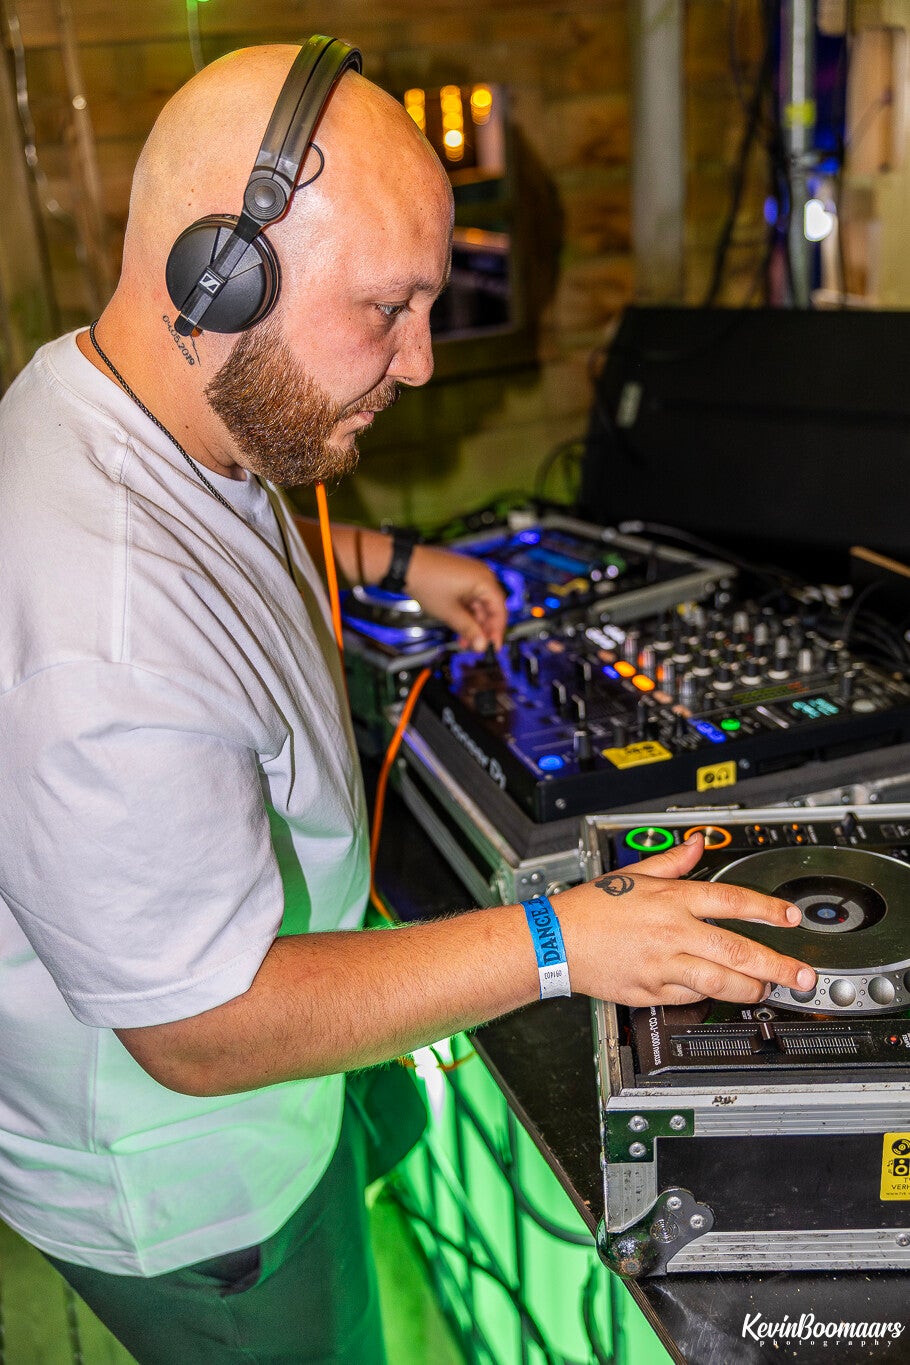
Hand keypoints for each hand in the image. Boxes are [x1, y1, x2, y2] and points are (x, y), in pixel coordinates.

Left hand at [406, 544, 506, 650]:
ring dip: (473, 623)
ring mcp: (470, 575)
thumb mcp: (450, 612)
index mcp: (484, 580)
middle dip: (483, 629)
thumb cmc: (426, 580)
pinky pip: (470, 598)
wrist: (405, 565)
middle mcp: (481, 575)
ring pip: (478, 605)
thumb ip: (469, 630)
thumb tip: (481, 644)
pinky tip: (460, 626)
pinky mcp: (461, 577)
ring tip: (465, 640)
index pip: (499, 610)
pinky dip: (466, 613)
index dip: (498, 631)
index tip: (494, 646)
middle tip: (477, 645)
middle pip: (490, 607)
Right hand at [551, 834, 815, 1005]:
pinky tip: (722, 996)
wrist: (554, 941)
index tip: (791, 919)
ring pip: (720, 982)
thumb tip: (697, 843)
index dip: (767, 910)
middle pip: (736, 950)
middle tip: (801, 975)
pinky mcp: (650, 991)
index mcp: (670, 899)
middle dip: (776, 965)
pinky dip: (710, 997)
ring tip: (769, 990)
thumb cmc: (590, 908)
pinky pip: (689, 997)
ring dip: (751, 988)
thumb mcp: (632, 873)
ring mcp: (662, 965)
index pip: (731, 901)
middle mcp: (671, 932)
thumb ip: (671, 861)